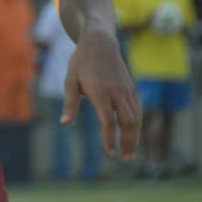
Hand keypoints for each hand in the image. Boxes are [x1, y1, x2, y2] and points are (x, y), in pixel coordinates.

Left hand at [62, 28, 139, 161]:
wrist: (100, 42)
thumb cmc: (81, 62)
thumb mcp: (70, 80)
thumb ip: (69, 103)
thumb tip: (64, 123)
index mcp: (100, 91)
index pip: (108, 121)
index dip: (110, 139)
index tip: (109, 153)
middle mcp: (116, 92)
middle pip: (127, 122)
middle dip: (128, 142)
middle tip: (124, 158)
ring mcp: (126, 89)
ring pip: (136, 117)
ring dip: (135, 136)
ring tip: (130, 152)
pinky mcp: (131, 88)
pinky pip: (137, 109)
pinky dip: (137, 124)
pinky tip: (133, 134)